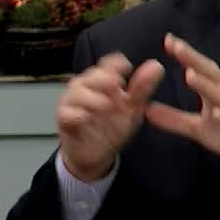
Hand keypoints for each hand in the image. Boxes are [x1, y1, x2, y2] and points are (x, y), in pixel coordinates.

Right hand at [56, 52, 163, 181]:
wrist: (97, 156)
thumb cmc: (113, 128)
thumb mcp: (133, 110)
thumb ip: (142, 89)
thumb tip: (156, 66)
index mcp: (103, 80)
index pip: (109, 63)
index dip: (117, 64)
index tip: (127, 69)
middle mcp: (85, 86)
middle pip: (92, 74)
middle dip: (105, 79)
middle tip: (117, 88)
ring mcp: (72, 101)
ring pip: (78, 90)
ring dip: (93, 97)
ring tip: (107, 106)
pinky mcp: (64, 119)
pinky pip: (66, 112)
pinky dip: (77, 114)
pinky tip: (86, 117)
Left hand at [146, 33, 219, 177]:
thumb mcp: (198, 128)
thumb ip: (173, 119)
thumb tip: (146, 110)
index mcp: (215, 92)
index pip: (199, 69)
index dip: (185, 55)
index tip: (168, 39)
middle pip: (211, 74)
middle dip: (194, 58)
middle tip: (176, 46)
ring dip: (206, 84)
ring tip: (189, 74)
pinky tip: (216, 112)